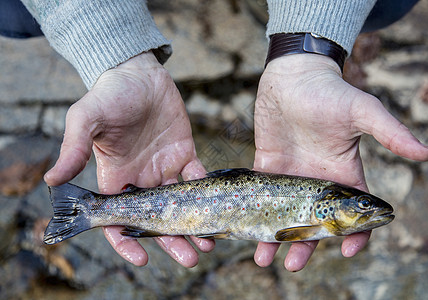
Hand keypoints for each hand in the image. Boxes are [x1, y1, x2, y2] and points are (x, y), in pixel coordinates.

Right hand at [44, 52, 214, 266]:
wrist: (137, 73)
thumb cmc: (108, 95)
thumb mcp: (85, 119)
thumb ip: (74, 149)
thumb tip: (51, 181)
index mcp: (115, 178)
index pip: (118, 220)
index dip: (127, 241)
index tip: (142, 259)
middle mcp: (141, 179)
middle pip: (157, 219)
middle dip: (172, 240)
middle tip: (190, 258)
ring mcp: (165, 168)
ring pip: (181, 204)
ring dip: (195, 223)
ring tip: (209, 243)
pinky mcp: (185, 153)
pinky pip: (198, 176)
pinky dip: (207, 191)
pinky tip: (218, 205)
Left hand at [253, 54, 427, 270]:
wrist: (293, 76)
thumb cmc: (330, 92)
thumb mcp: (363, 111)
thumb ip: (391, 133)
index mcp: (342, 174)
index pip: (351, 214)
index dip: (353, 235)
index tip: (347, 252)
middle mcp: (316, 181)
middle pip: (313, 223)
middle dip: (305, 245)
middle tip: (292, 264)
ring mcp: (291, 177)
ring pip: (284, 216)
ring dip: (276, 238)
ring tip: (264, 259)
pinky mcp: (268, 168)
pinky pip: (260, 197)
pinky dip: (254, 215)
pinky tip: (245, 231)